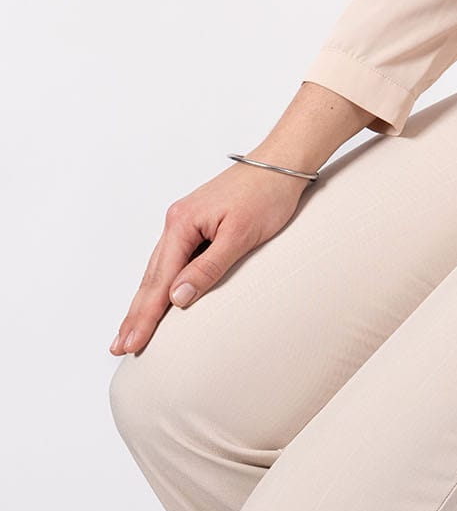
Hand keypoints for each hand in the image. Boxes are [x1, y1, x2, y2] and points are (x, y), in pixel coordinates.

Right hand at [109, 162, 311, 356]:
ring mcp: (185, 223)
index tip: (131, 343)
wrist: (282, 163)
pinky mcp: (197, 224)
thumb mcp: (241, 235)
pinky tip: (157, 298)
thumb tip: (177, 298)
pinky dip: (161, 284)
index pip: (159, 281)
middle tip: (118, 347)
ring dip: (144, 302)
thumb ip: (209, 268)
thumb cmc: (267, 195)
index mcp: (182, 224)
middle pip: (151, 277)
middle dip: (135, 314)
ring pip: (158, 270)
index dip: (145, 316)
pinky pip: (172, 261)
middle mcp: (177, 222)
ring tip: (130, 330)